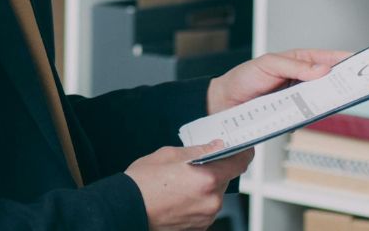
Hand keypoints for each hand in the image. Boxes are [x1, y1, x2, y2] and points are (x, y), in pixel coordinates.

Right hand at [125, 140, 252, 230]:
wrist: (126, 208)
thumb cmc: (142, 184)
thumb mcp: (169, 155)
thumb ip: (198, 150)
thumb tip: (215, 145)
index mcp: (208, 178)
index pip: (240, 162)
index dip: (242, 152)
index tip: (241, 148)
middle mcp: (212, 200)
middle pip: (225, 178)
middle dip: (215, 169)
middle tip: (195, 164)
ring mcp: (206, 216)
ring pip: (215, 194)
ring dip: (205, 186)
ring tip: (181, 183)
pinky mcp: (199, 227)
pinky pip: (205, 208)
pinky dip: (197, 200)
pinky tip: (179, 195)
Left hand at [206, 48, 350, 113]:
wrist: (225, 103)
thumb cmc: (244, 77)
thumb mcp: (268, 64)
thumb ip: (295, 66)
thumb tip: (323, 69)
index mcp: (299, 61)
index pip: (328, 58)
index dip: (345, 59)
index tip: (361, 61)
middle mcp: (302, 79)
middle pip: (330, 80)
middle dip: (344, 81)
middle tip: (359, 83)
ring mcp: (299, 98)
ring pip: (322, 98)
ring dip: (331, 98)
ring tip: (343, 97)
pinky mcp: (294, 115)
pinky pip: (310, 115)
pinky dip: (315, 113)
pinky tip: (318, 111)